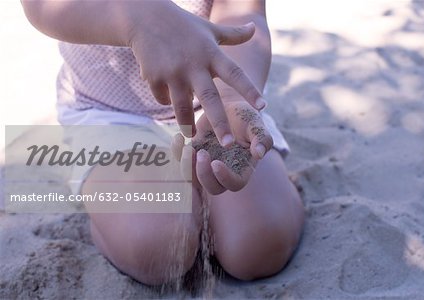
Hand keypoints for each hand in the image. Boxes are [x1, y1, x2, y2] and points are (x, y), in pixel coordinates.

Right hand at [125, 1, 265, 141]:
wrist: (145, 18)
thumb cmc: (184, 25)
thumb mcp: (210, 29)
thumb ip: (234, 34)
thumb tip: (254, 26)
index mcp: (211, 54)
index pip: (235, 74)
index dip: (249, 90)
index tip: (263, 107)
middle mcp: (193, 65)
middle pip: (209, 99)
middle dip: (219, 123)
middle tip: (228, 144)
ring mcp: (172, 72)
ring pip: (182, 107)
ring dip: (187, 124)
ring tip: (191, 136)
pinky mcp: (154, 77)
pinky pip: (163, 100)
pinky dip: (167, 103)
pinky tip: (168, 99)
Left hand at [171, 101, 272, 194]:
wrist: (227, 104)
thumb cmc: (245, 115)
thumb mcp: (255, 123)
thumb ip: (261, 138)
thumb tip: (260, 153)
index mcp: (242, 168)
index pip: (234, 184)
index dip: (224, 178)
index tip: (216, 162)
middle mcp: (224, 171)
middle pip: (212, 188)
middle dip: (203, 175)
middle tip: (201, 153)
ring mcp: (207, 166)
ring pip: (193, 180)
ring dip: (187, 168)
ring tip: (186, 148)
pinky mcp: (192, 156)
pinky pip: (180, 163)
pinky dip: (176, 153)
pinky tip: (178, 137)